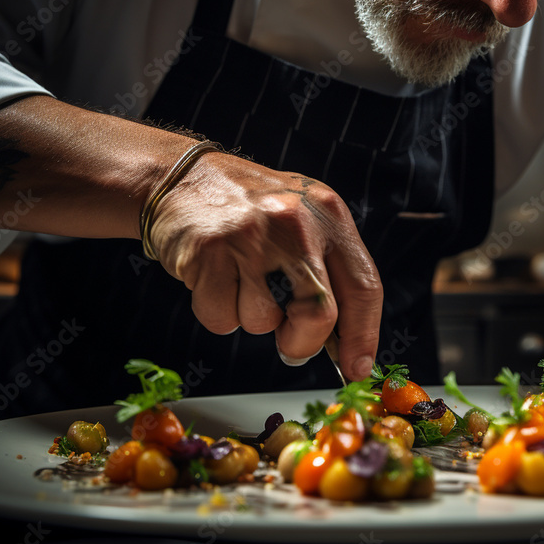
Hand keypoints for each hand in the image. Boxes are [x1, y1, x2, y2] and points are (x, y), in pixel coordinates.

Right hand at [148, 151, 382, 380]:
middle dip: (304, 344)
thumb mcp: (303, 219)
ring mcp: (251, 236)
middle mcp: (295, 223)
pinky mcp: (210, 251)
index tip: (357, 366)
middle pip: (320, 314)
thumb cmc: (248, 209)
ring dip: (249, 319)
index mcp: (328, 214)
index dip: (364, 335)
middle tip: (290, 347)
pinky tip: (214, 278)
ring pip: (262, 321)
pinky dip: (217, 313)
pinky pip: (221, 317)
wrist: (180, 177)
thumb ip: (327, 268)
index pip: (363, 286)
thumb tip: (345, 341)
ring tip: (239, 282)